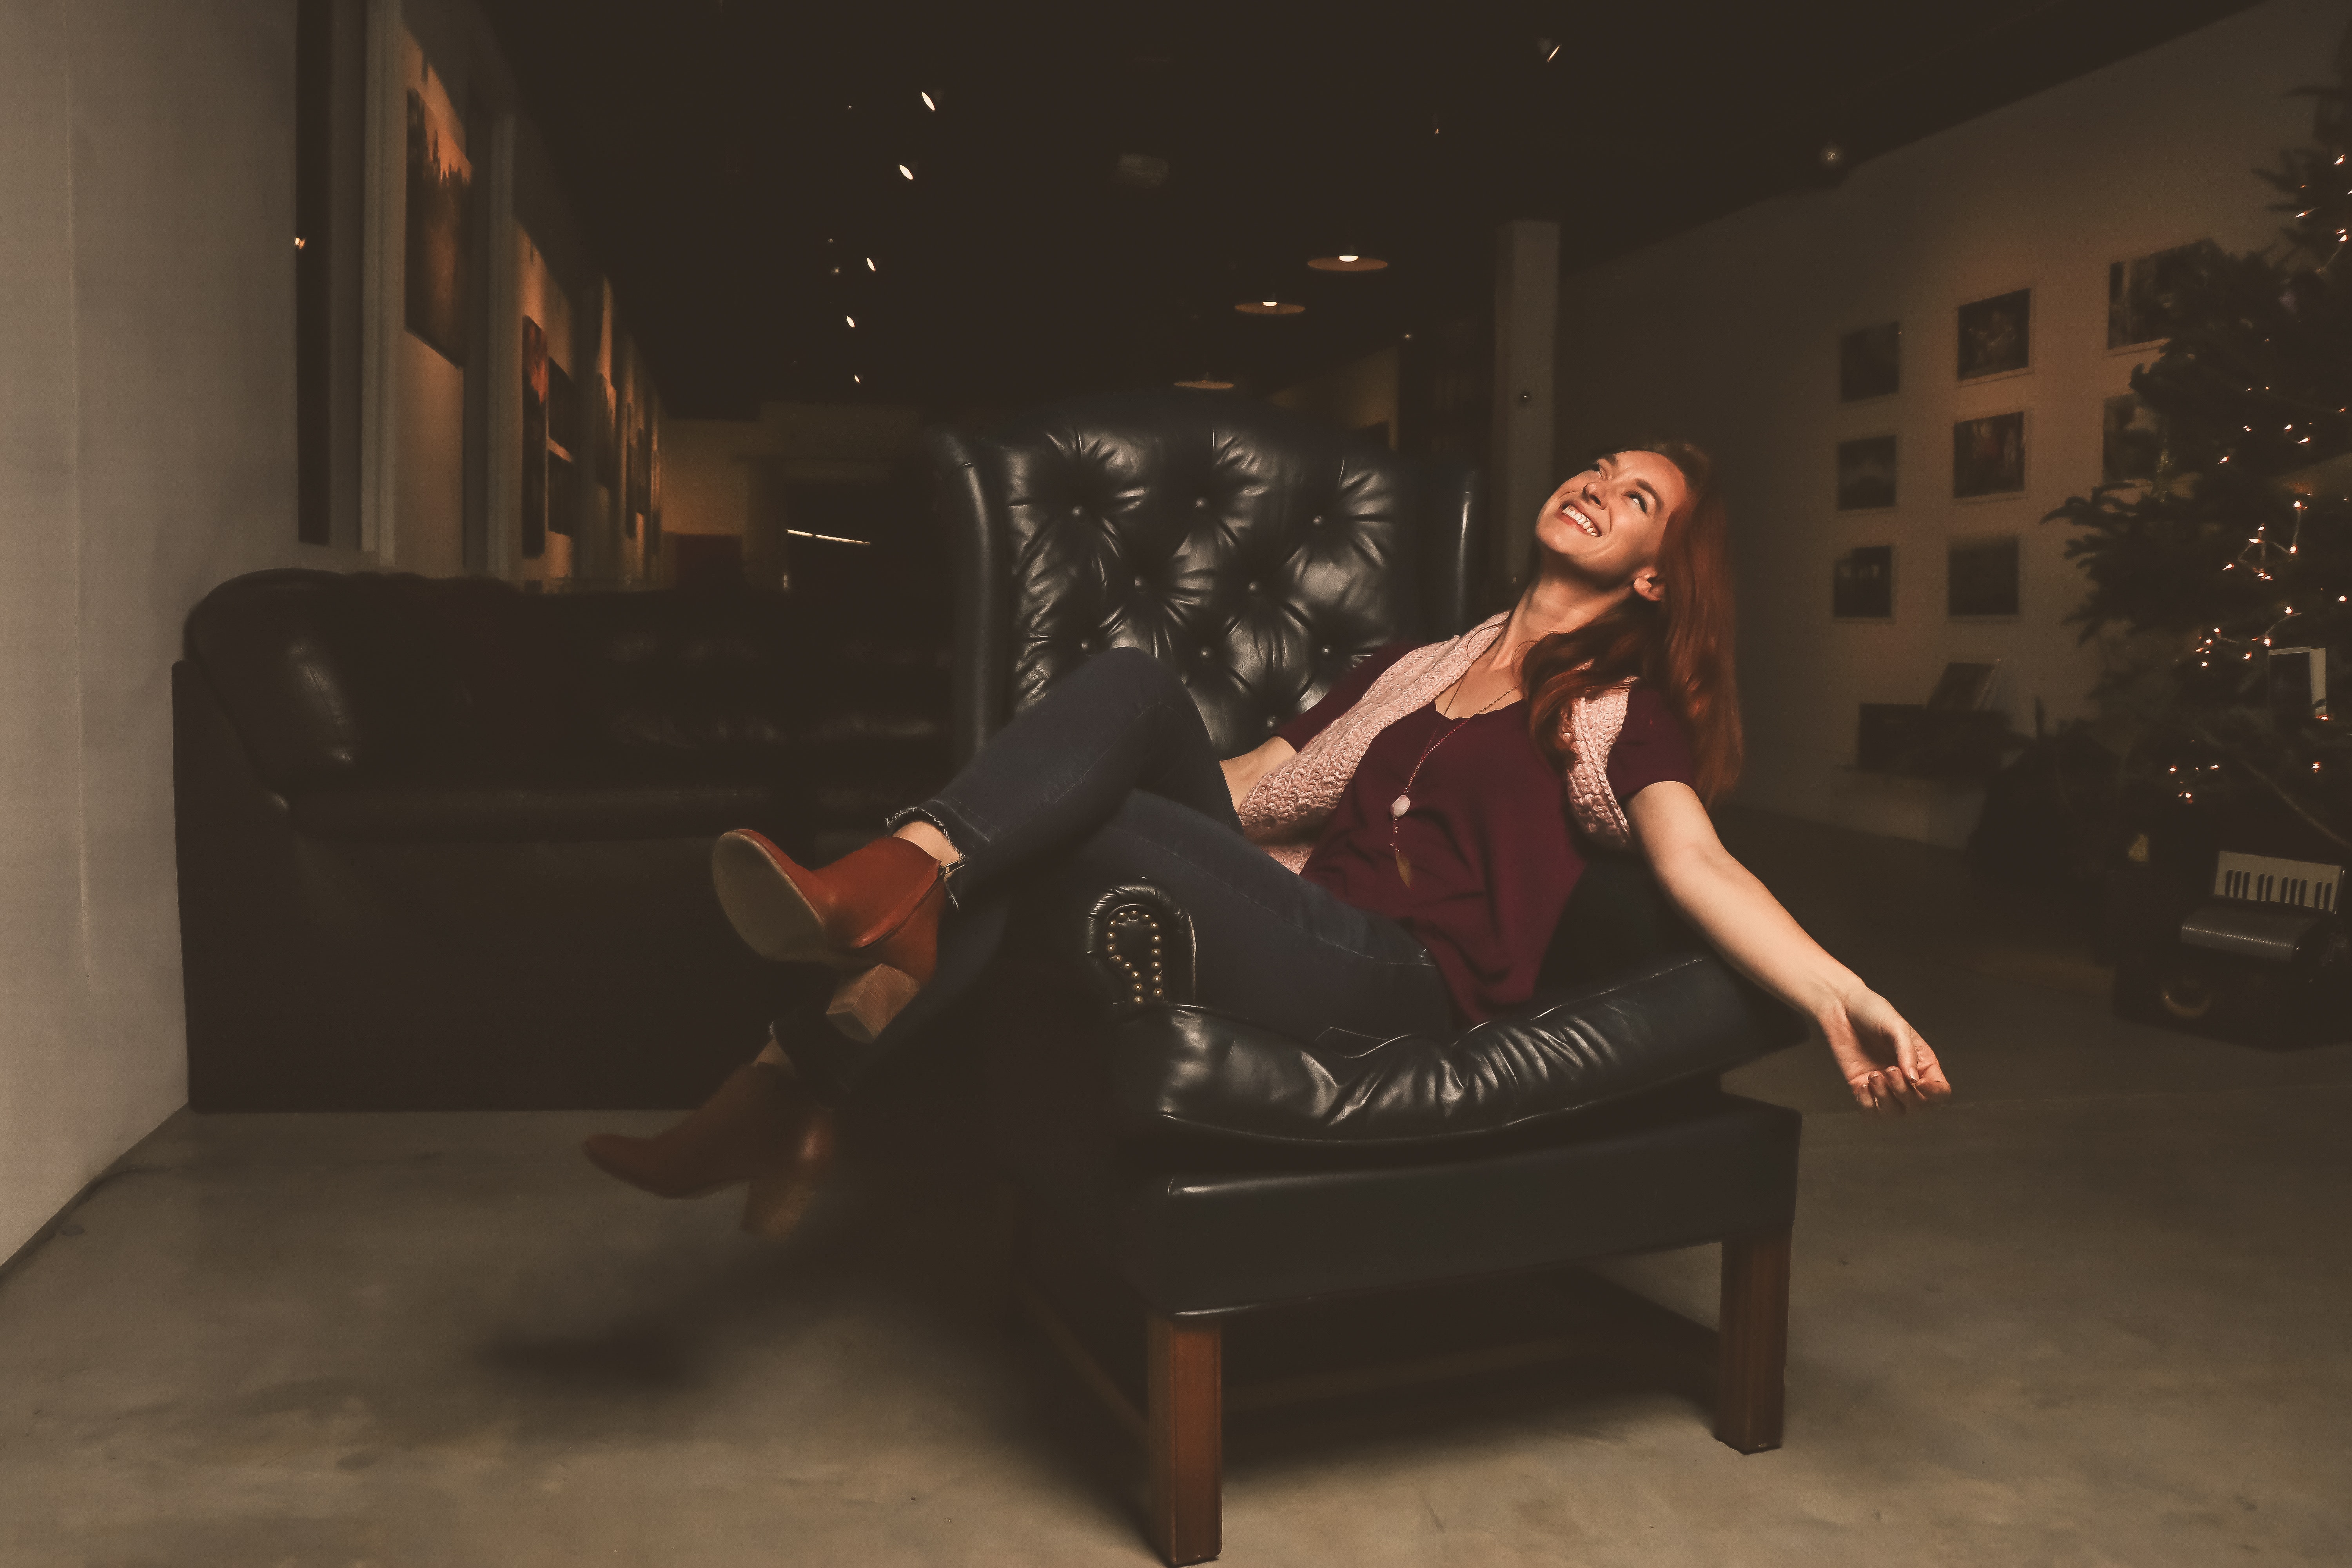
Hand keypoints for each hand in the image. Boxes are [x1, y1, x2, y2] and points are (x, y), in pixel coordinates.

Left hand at [1818, 987, 1951, 1115]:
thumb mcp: (1895, 1027)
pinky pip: (1870, 1111)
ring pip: (1894, 1112)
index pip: (1940, 1092)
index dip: (1935, 1094)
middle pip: (1918, 1106)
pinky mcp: (1861, 1087)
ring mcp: (1884, 1085)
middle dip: (1904, 1093)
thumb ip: (1907, 1052)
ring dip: (1885, 1099)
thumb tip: (1915, 1080)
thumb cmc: (1873, 1011)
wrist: (1841, 1007)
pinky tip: (1863, 1085)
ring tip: (1874, 1076)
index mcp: (1923, 1064)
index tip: (1919, 1082)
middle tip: (1890, 1069)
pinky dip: (1867, 1104)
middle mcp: (1907, 1079)